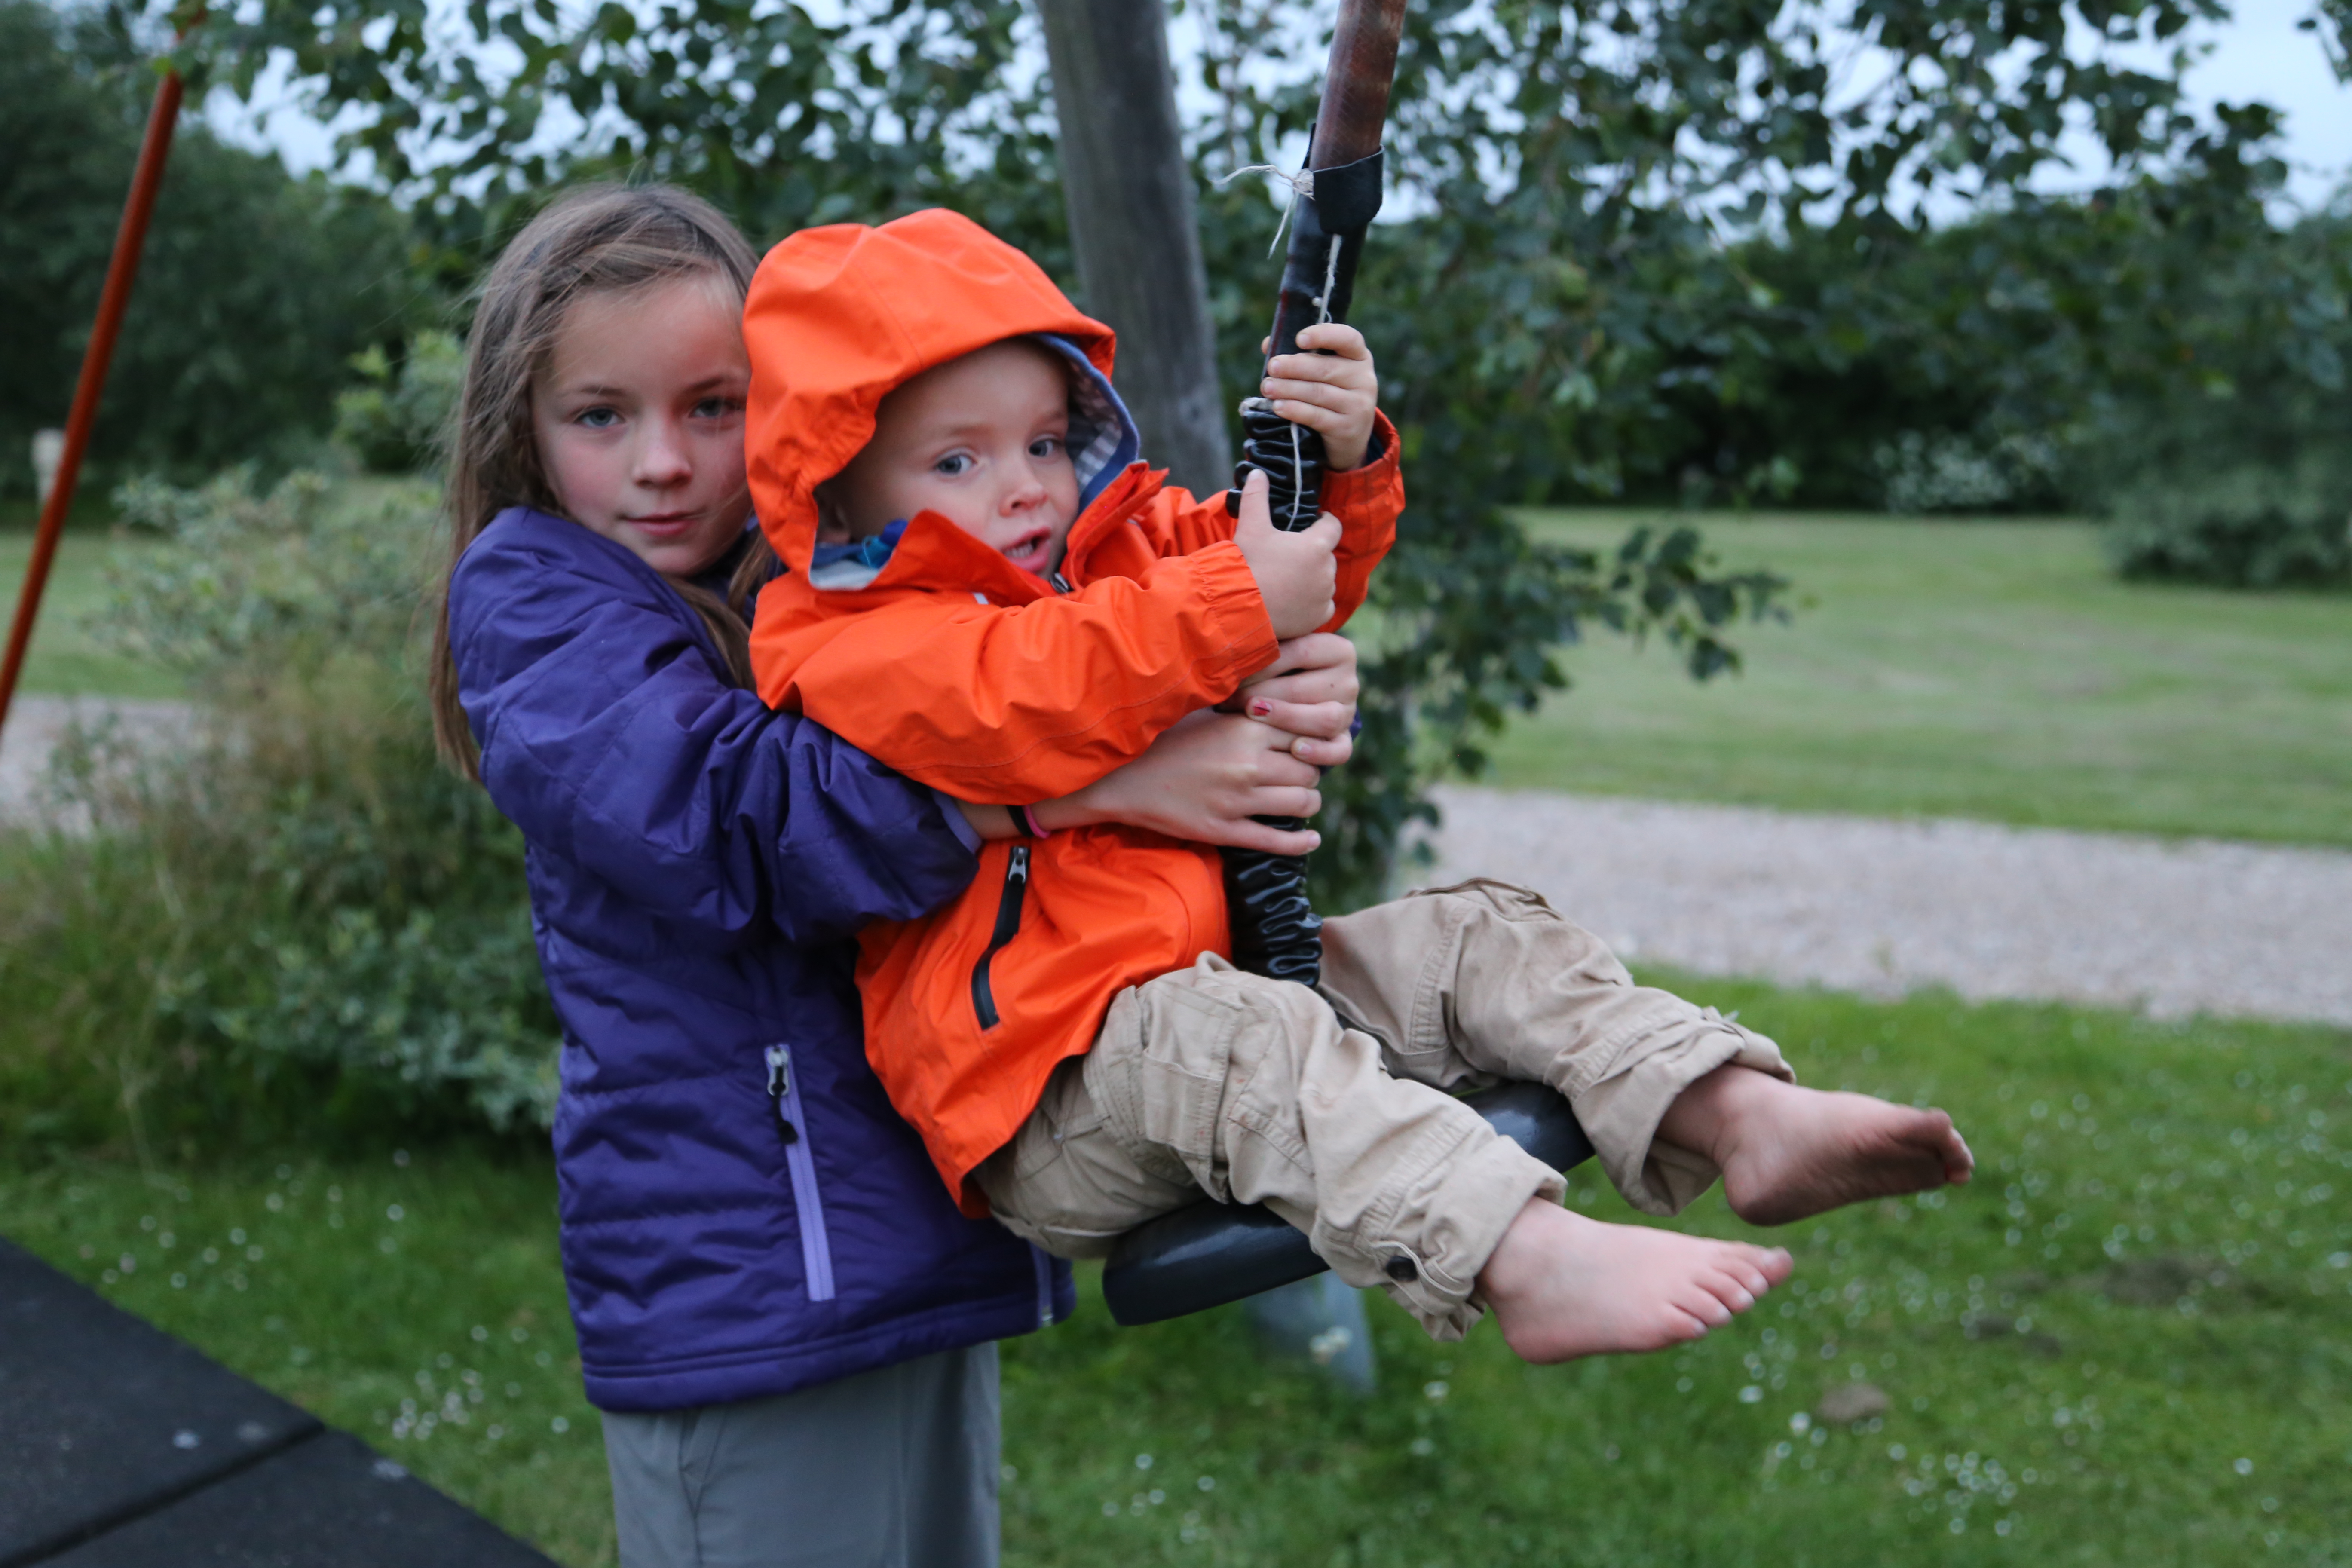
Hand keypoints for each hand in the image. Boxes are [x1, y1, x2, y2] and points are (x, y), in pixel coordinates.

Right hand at [1036, 710, 1326, 853]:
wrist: (1121, 778)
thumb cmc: (1163, 740)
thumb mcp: (1206, 713)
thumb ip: (1246, 712)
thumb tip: (1281, 708)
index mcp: (1246, 729)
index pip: (1305, 734)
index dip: (1308, 741)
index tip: (1300, 745)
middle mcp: (1249, 764)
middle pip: (1310, 770)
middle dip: (1309, 772)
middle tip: (1298, 774)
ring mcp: (1239, 800)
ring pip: (1303, 802)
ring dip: (1307, 801)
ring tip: (1298, 799)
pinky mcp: (1226, 830)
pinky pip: (1278, 841)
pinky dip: (1302, 841)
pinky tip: (1311, 838)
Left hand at [1227, 632, 1358, 764]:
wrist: (1294, 697)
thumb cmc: (1274, 668)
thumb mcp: (1276, 649)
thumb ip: (1267, 642)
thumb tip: (1235, 643)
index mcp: (1338, 650)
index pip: (1301, 652)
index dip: (1264, 663)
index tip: (1232, 671)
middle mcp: (1348, 681)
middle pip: (1306, 689)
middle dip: (1262, 694)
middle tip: (1230, 699)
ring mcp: (1348, 713)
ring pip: (1325, 719)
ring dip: (1286, 718)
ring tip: (1253, 715)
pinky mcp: (1344, 740)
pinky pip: (1339, 751)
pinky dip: (1318, 752)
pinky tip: (1294, 749)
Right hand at [1232, 469, 1338, 638]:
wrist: (1239, 608)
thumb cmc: (1248, 565)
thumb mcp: (1250, 527)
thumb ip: (1256, 497)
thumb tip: (1258, 472)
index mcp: (1317, 545)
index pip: (1333, 525)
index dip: (1324, 521)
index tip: (1312, 522)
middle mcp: (1327, 571)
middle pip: (1327, 555)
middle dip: (1313, 552)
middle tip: (1290, 554)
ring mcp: (1325, 596)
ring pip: (1325, 580)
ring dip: (1313, 577)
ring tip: (1288, 578)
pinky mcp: (1319, 617)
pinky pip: (1324, 606)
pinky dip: (1313, 602)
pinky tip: (1295, 600)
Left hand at [1259, 323, 1378, 471]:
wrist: (1350, 437)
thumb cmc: (1331, 394)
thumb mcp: (1323, 372)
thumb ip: (1300, 355)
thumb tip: (1267, 344)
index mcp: (1358, 356)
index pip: (1347, 338)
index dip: (1323, 335)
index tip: (1299, 339)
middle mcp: (1363, 379)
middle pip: (1326, 368)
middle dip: (1294, 367)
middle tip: (1272, 367)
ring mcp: (1358, 405)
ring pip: (1318, 393)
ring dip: (1288, 389)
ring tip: (1267, 388)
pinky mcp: (1347, 428)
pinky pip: (1316, 416)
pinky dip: (1295, 410)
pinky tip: (1278, 407)